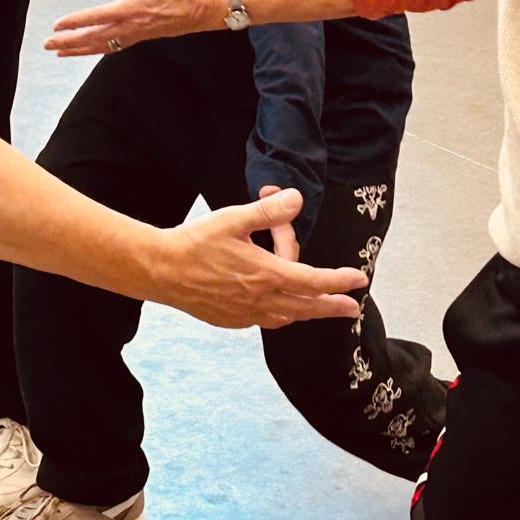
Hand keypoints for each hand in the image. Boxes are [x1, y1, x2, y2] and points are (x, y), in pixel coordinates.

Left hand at [45, 0, 221, 55]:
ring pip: (101, 46)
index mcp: (130, 9)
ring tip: (60, 52)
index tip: (57, 25)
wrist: (202, 10)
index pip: (96, 17)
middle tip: (48, 44)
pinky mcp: (140, 38)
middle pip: (93, 37)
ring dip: (79, 50)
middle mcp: (130, 26)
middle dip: (69, 42)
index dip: (75, 22)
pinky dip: (97, 50)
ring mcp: (135, 35)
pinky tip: (87, 50)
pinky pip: (113, 47)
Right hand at [157, 189, 365, 328]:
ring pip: (286, 316)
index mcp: (266, 273)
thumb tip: (297, 199)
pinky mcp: (231, 320)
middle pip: (307, 306)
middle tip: (351, 308)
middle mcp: (260, 298)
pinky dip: (279, 315)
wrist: (161, 270)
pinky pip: (264, 320)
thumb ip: (268, 212)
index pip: (314, 280)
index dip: (339, 280)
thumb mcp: (234, 219)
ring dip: (306, 312)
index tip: (359, 280)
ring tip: (317, 308)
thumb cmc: (195, 242)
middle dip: (332, 306)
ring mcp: (245, 313)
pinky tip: (277, 309)